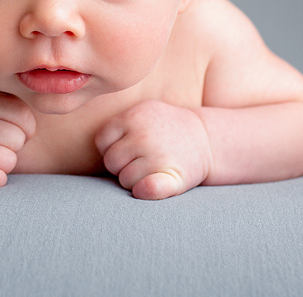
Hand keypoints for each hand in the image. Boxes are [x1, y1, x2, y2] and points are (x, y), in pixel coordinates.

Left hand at [95, 100, 212, 199]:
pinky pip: (144, 189)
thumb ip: (118, 124)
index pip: (102, 142)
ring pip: (124, 180)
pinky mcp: (171, 177)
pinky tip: (150, 186)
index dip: (111, 149)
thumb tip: (95, 145)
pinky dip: (144, 191)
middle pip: (111, 163)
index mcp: (133, 117)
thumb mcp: (144, 112)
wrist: (207, 139)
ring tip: (151, 169)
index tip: (126, 150)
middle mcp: (144, 135)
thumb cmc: (167, 129)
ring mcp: (158, 156)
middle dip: (121, 166)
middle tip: (140, 161)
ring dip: (133, 180)